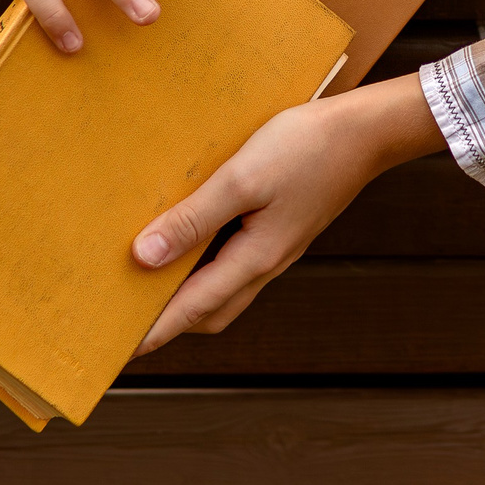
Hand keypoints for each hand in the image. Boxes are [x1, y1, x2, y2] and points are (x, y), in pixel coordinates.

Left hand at [129, 74, 447, 355]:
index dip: (153, 333)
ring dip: (188, 294)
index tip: (118, 353)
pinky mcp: (281, 227)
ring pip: (224, 288)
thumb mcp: (241, 179)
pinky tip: (191, 238)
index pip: (192, 310)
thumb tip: (144, 257)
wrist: (366, 131)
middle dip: (171, 323)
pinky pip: (236, 260)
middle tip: (128, 321)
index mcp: (256, 258)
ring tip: (150, 283)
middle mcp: (266, 262)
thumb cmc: (306, 148)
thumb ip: (193, 219)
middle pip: (211, 311)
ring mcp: (277, 246)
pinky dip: (206, 263)